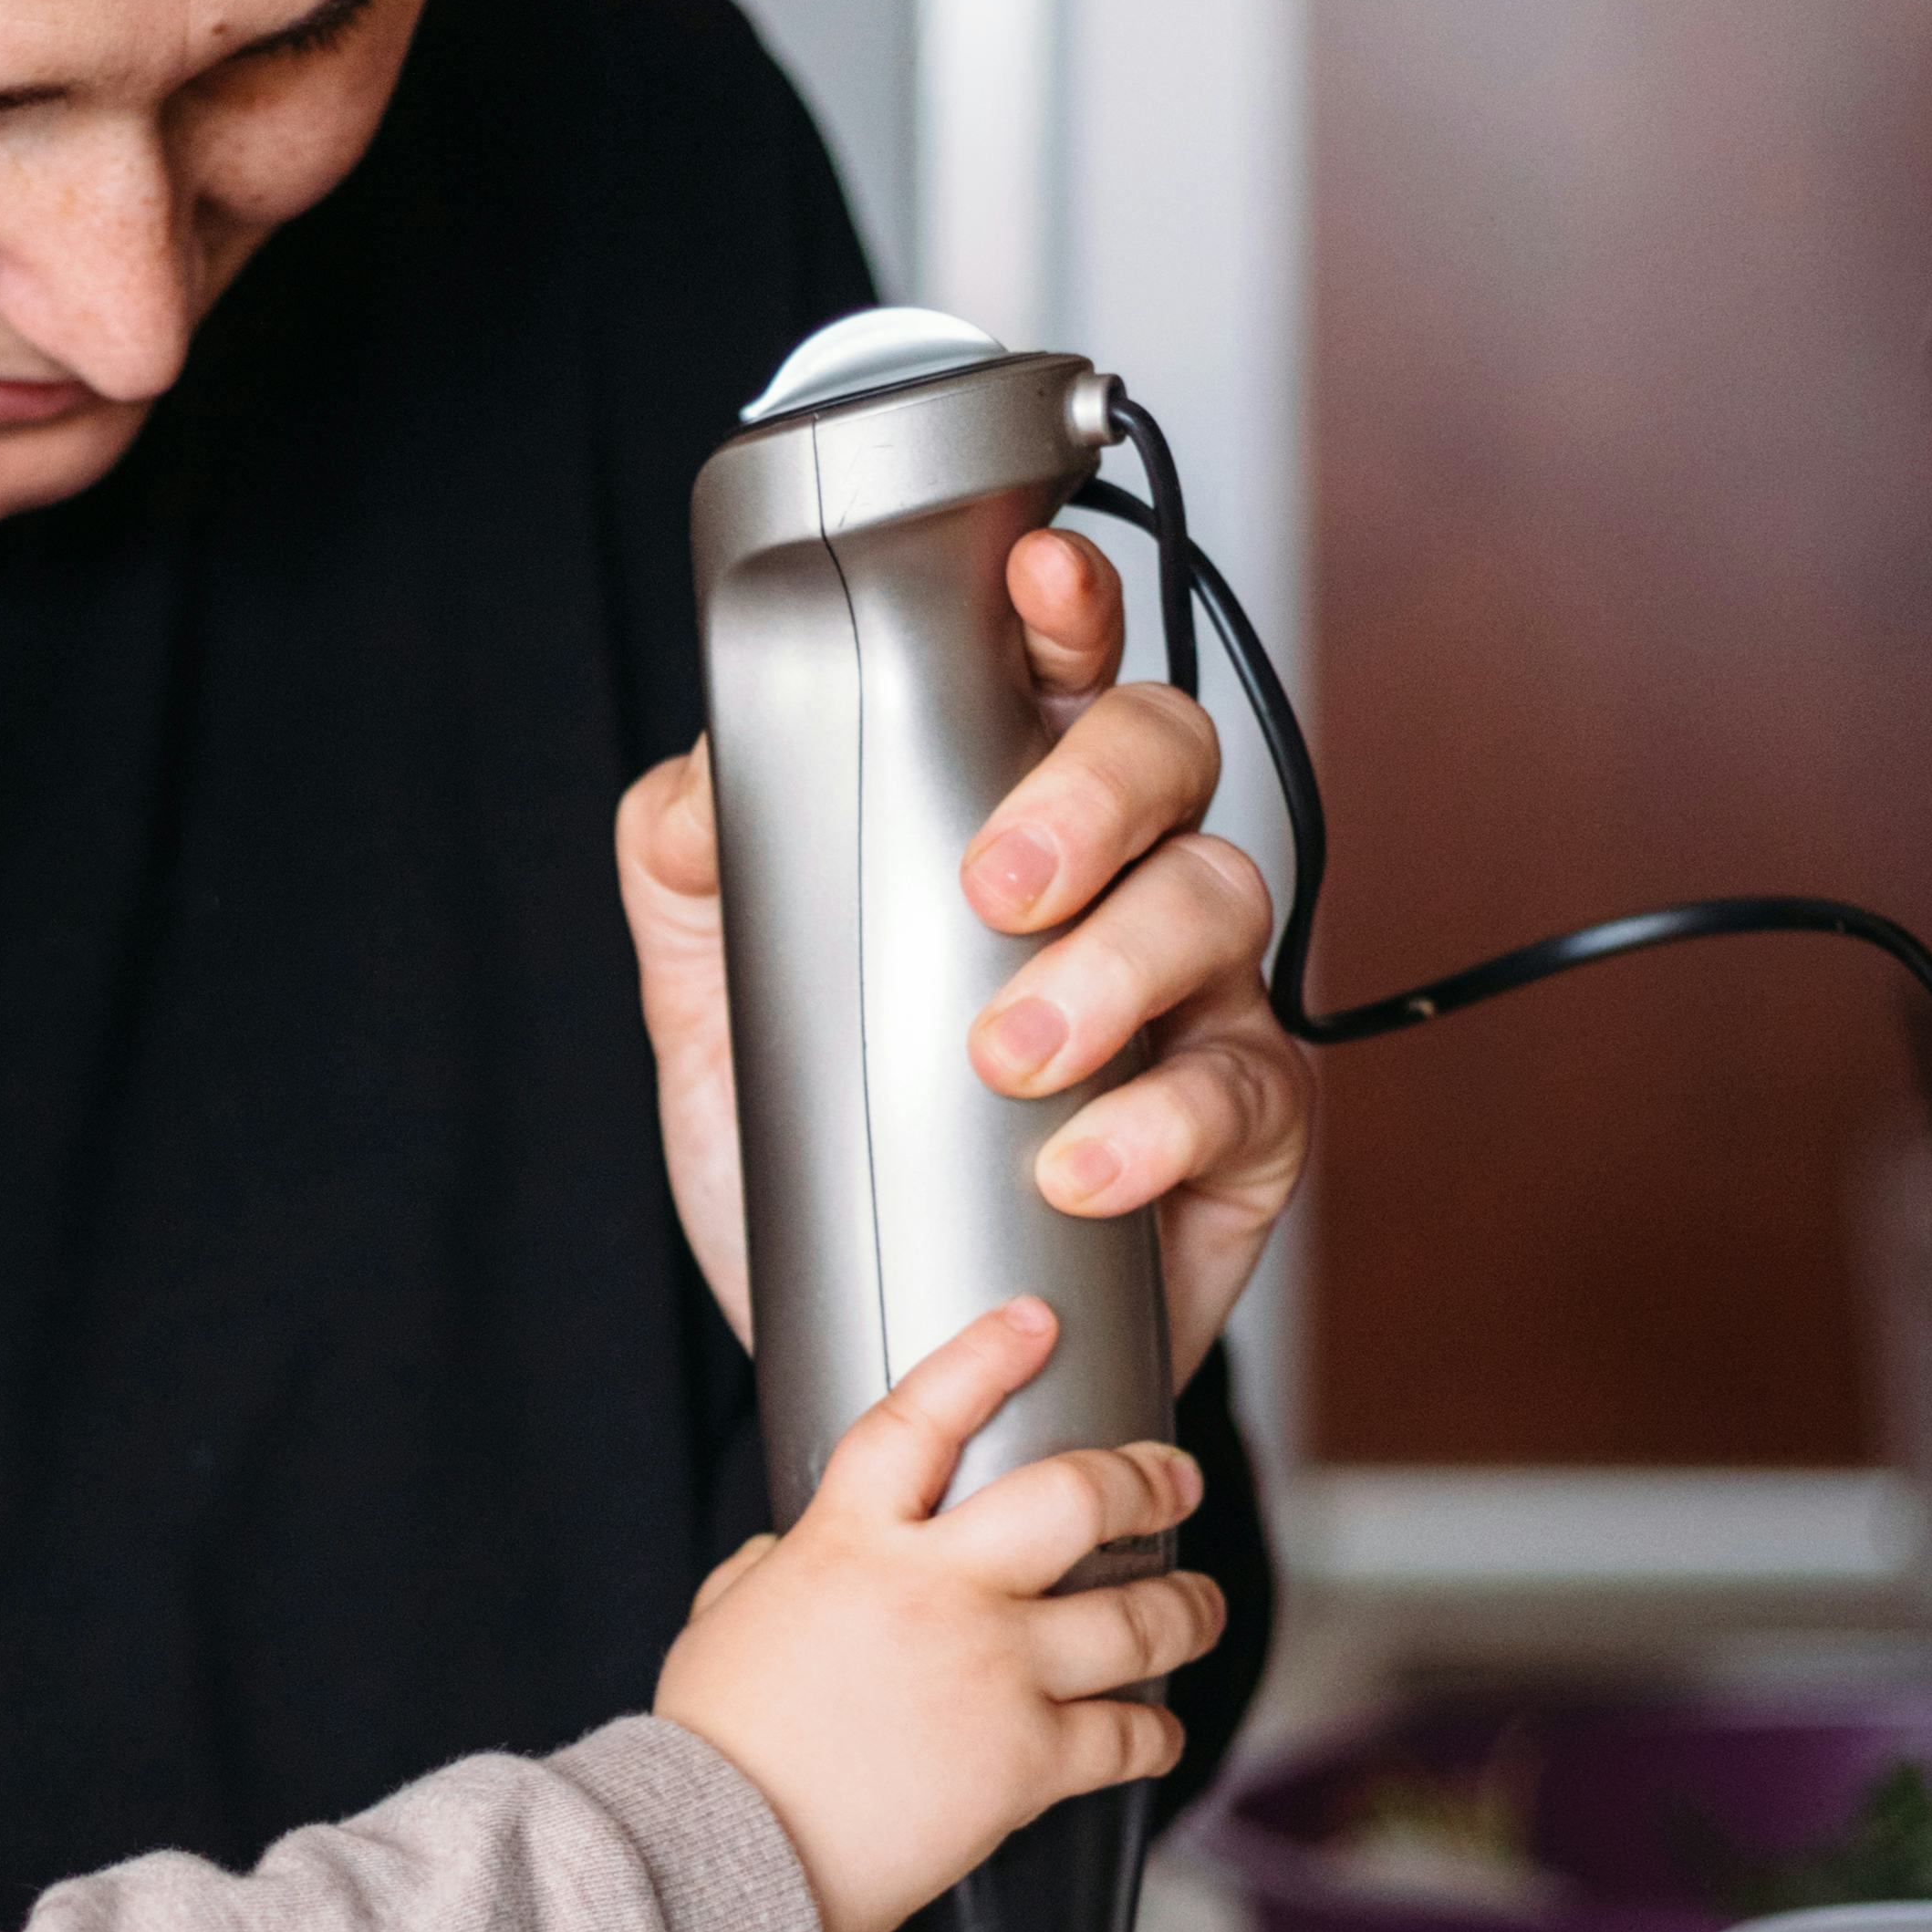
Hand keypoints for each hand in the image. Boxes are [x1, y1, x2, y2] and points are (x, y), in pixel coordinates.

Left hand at [615, 530, 1310, 1386]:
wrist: (898, 1352)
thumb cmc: (826, 1154)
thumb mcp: (713, 1011)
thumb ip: (686, 877)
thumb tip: (696, 783)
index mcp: (1001, 812)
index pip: (1052, 668)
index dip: (1063, 603)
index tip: (1037, 579)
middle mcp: (1119, 877)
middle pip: (1163, 751)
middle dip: (1091, 793)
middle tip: (997, 884)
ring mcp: (1198, 993)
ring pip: (1218, 900)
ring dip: (1117, 965)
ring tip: (1012, 1057)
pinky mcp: (1244, 1124)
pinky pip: (1245, 1086)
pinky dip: (1159, 1122)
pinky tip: (1077, 1164)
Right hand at [658, 1296, 1215, 1931]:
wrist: (719, 1851)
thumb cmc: (714, 1744)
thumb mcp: (724, 1618)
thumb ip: (775, 1569)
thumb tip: (792, 1558)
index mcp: (850, 1542)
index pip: (923, 1415)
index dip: (986, 1354)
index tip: (1036, 1319)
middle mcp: (936, 1591)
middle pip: (1075, 1499)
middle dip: (1144, 1481)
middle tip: (1173, 1480)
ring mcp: (991, 1674)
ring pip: (1136, 1617)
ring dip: (1187, 1607)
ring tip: (1201, 1604)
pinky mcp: (1024, 1764)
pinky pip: (1126, 1737)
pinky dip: (1153, 1735)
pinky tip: (1155, 1732)